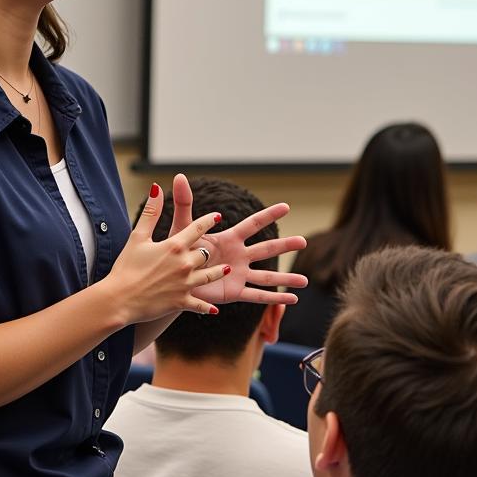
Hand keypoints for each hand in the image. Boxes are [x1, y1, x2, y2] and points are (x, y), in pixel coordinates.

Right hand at [104, 184, 231, 323]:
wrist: (120, 298)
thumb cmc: (126, 266)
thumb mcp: (137, 236)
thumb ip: (151, 212)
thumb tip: (156, 187)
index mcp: (175, 245)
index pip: (198, 228)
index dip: (209, 221)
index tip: (217, 217)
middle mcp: (185, 264)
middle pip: (205, 253)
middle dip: (207, 251)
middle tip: (211, 249)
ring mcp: (186, 284)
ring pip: (210, 276)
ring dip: (218, 272)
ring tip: (226, 269)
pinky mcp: (182, 302)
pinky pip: (201, 305)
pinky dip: (207, 307)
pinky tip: (214, 309)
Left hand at [167, 173, 307, 305]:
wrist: (171, 278)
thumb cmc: (177, 251)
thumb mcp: (182, 227)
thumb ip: (184, 203)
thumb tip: (179, 176)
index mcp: (229, 239)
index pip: (253, 224)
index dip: (269, 215)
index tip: (286, 207)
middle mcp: (238, 256)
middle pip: (266, 249)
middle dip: (285, 246)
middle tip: (304, 241)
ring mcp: (238, 274)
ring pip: (267, 277)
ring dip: (286, 279)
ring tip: (305, 282)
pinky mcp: (233, 292)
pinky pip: (257, 296)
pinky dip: (274, 299)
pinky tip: (292, 300)